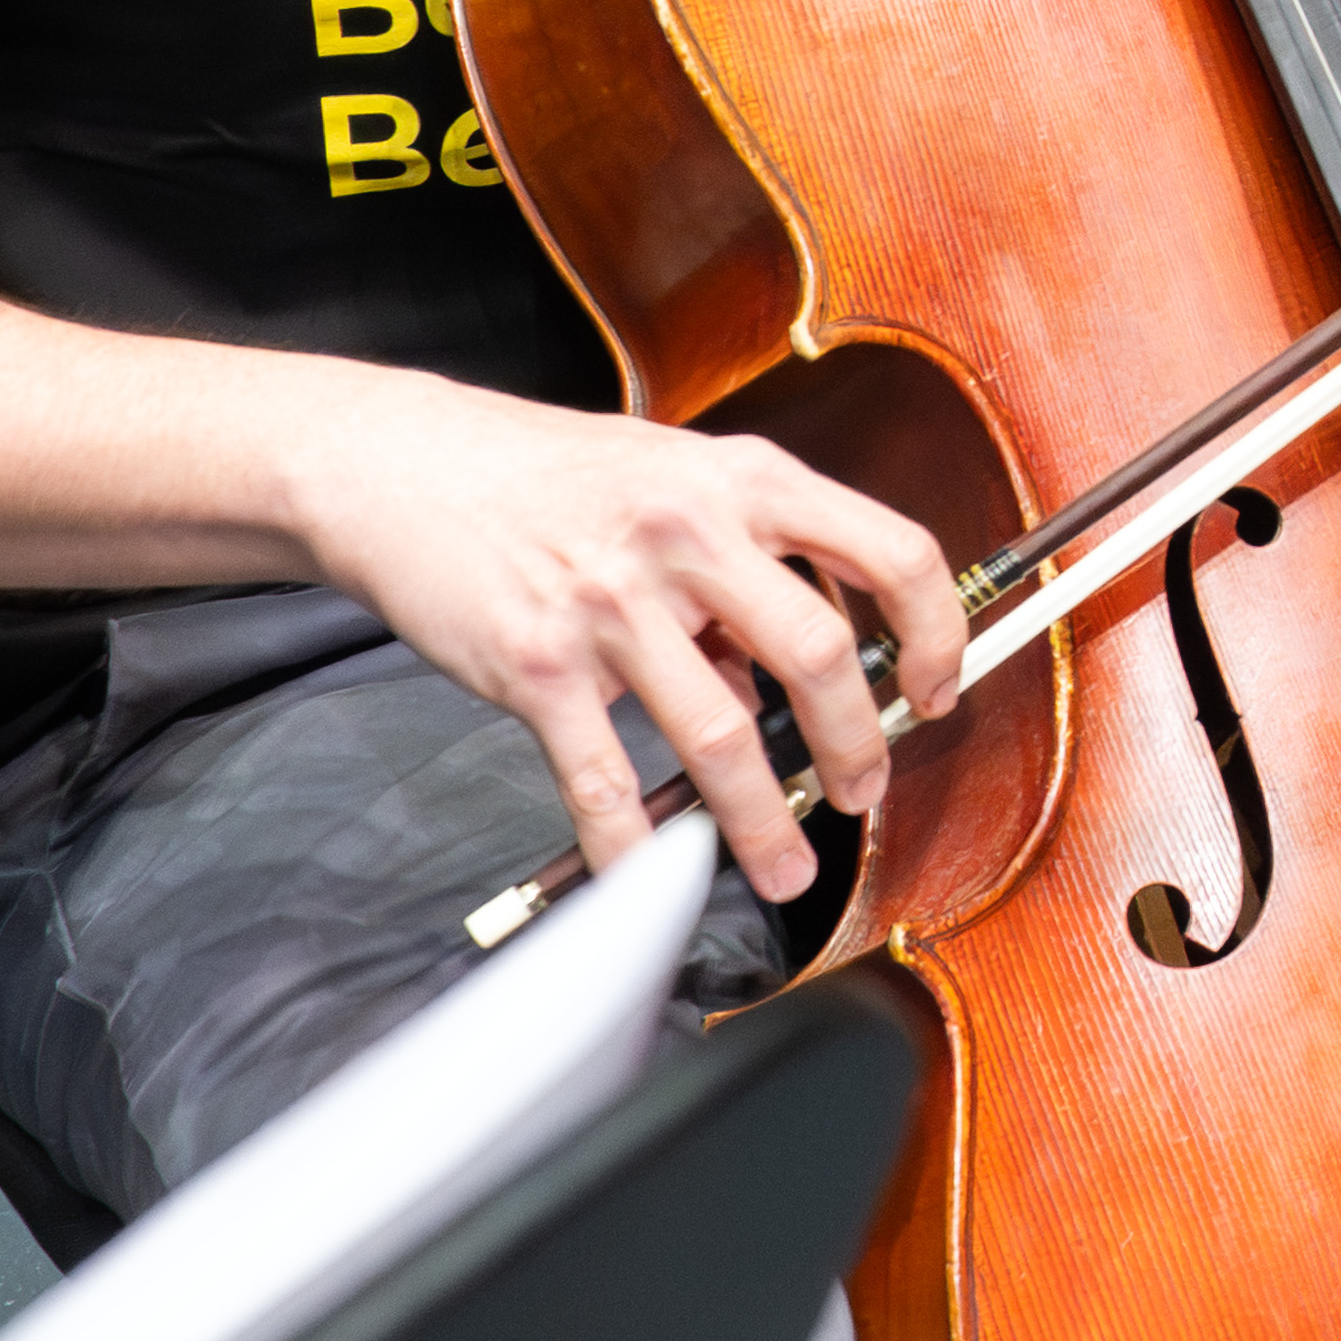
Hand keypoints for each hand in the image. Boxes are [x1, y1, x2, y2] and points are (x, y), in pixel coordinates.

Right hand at [289, 383, 970, 902]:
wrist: (405, 466)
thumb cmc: (551, 475)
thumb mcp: (678, 480)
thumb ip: (747, 564)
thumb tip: (786, 680)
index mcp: (747, 479)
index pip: (893, 552)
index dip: (935, 632)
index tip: (933, 691)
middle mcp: (690, 533)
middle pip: (820, 656)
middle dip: (857, 747)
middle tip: (862, 793)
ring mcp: (613, 600)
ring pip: (722, 736)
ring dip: (763, 822)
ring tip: (784, 865)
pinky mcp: (539, 663)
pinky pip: (606, 779)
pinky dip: (636, 846)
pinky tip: (657, 875)